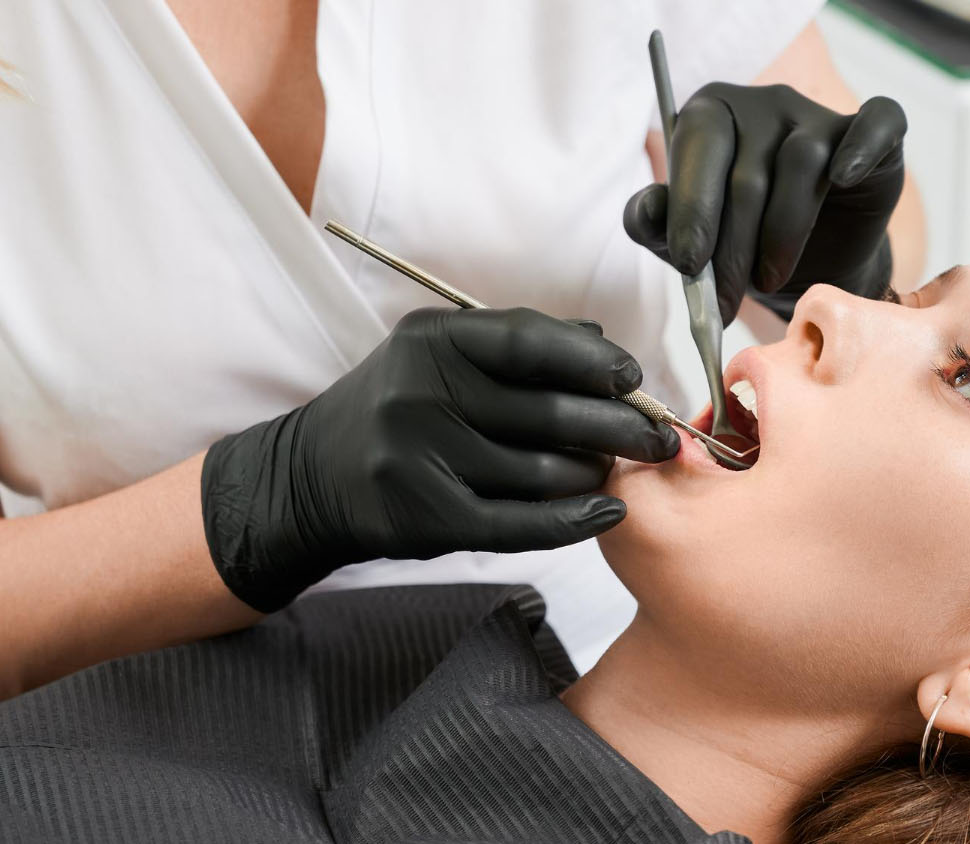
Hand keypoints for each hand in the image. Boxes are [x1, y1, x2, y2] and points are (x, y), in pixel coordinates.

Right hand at [201, 307, 679, 611]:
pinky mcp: (423, 517)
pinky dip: (573, 521)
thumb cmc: (398, 408)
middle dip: (618, 426)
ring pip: (540, 472)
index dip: (594, 361)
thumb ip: (518, 344)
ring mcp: (418, 458)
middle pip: (548, 412)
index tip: (633, 378)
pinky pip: (519, 524)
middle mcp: (419, 393)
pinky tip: (606, 513)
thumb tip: (603, 343)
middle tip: (657, 437)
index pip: (531, 342)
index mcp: (431, 341)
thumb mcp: (440, 356)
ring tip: (614, 472)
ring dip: (593, 475)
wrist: (313, 477)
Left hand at [624, 83, 905, 323]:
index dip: (692, 207)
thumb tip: (645, 210)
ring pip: (801, 163)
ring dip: (782, 235)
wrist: (810, 269)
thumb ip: (656, 224)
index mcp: (711, 115)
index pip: (699, 145)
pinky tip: (843, 177)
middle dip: (732, 247)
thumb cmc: (741, 246)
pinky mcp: (875, 135)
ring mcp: (819, 115)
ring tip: (768, 283)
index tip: (688, 264)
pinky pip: (876, 123)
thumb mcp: (688, 244)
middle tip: (723, 303)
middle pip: (748, 169)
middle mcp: (765, 104)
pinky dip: (862, 147)